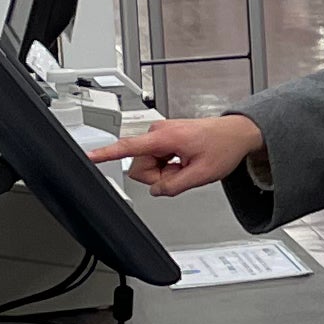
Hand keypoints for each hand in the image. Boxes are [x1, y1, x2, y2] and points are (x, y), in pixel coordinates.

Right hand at [91, 112, 260, 195]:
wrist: (236, 134)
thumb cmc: (223, 147)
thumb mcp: (201, 175)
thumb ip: (174, 186)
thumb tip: (156, 190)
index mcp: (164, 138)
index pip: (127, 148)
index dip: (105, 154)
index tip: (87, 157)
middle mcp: (158, 133)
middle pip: (140, 167)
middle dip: (159, 176)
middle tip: (182, 172)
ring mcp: (160, 135)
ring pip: (148, 165)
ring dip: (165, 171)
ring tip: (186, 164)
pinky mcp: (163, 138)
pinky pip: (155, 160)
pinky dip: (168, 166)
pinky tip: (184, 161)